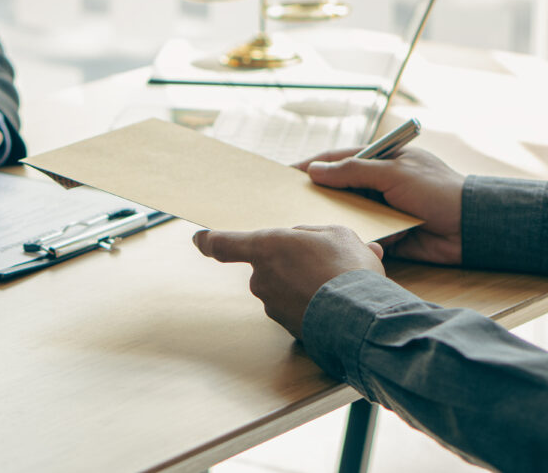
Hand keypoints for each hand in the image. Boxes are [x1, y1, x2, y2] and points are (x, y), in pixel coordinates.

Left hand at [193, 226, 384, 337]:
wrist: (363, 320)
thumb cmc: (347, 270)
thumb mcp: (336, 234)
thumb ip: (313, 234)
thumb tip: (311, 241)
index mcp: (266, 247)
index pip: (224, 244)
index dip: (209, 241)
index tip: (199, 239)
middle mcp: (262, 278)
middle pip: (268, 265)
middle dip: (291, 262)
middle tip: (324, 261)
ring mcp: (273, 305)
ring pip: (285, 287)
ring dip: (305, 284)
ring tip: (338, 284)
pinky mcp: (287, 329)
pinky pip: (296, 309)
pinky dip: (312, 305)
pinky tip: (338, 303)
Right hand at [296, 147, 464, 264]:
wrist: (473, 228)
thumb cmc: (437, 190)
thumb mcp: (392, 173)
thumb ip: (353, 171)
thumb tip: (315, 171)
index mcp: (380, 161)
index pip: (337, 159)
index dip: (311, 165)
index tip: (286, 173)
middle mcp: (378, 184)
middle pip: (338, 188)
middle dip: (317, 195)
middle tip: (288, 203)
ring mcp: (381, 209)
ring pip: (347, 213)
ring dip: (332, 219)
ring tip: (304, 225)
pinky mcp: (387, 234)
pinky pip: (361, 235)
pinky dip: (351, 237)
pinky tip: (331, 242)